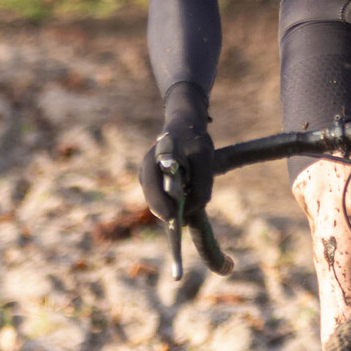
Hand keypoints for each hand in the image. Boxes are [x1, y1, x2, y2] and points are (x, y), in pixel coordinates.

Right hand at [139, 108, 213, 224]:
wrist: (184, 126)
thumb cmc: (193, 140)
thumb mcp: (204, 158)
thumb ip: (201, 185)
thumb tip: (192, 211)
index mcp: (153, 160)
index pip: (153, 188)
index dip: (162, 205)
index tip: (173, 219)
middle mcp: (145, 172)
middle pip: (155, 202)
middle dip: (170, 214)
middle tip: (185, 225)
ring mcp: (147, 180)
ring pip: (159, 204)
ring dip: (173, 211)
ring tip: (187, 218)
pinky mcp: (153, 185)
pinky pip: (163, 201)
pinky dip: (174, 206)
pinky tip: (185, 208)